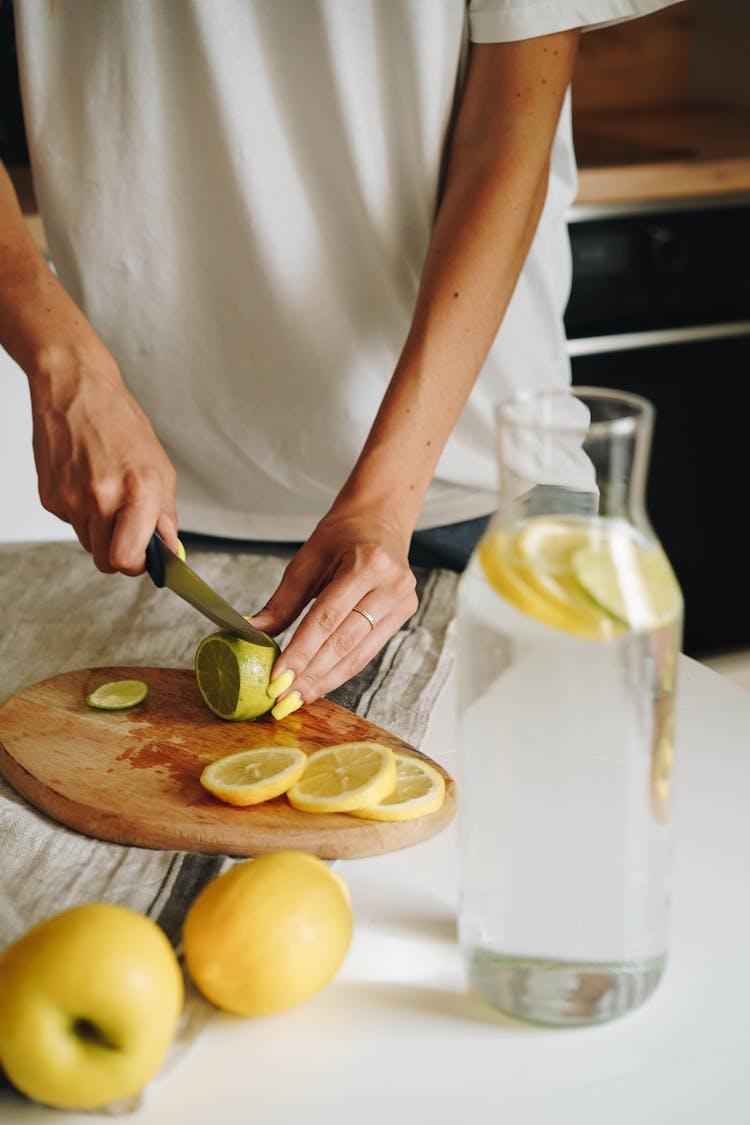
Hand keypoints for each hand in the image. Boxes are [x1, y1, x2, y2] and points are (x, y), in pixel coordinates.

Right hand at [29, 344, 178, 573]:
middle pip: (105, 560)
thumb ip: (165, 513)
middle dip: (119, 551)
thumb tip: (168, 548)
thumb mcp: (159, 466)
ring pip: (88, 543)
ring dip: (100, 531)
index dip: (136, 565)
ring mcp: (70, 498)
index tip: (143, 559)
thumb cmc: (119, 422)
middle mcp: (101, 497)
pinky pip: (70, 523)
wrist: (75, 389)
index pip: (127, 559)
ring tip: (106, 494)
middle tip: (127, 530)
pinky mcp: (49, 496)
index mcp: (138, 490)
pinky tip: (86, 482)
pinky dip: (80, 512)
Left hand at [248, 509, 417, 711]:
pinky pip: (367, 651)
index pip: (327, 618)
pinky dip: (340, 670)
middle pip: (344, 642)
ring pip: (358, 654)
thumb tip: (253, 632)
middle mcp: (392, 585)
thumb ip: (283, 600)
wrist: (381, 517)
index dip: (300, 652)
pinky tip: (319, 683)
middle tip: (283, 700)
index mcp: (367, 563)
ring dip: (325, 681)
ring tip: (297, 699)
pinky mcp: (403, 614)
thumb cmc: (342, 533)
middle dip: (310, 675)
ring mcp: (403, 602)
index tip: (277, 679)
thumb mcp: (307, 558)